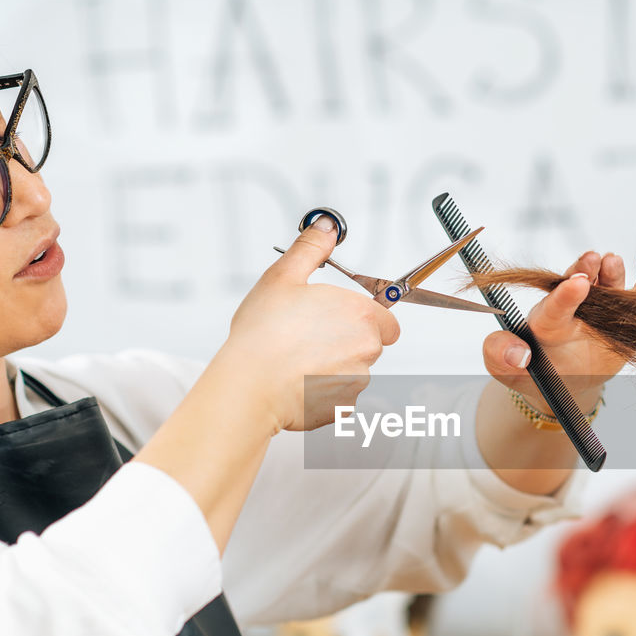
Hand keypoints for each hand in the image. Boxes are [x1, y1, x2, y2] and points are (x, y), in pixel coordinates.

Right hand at [222, 217, 400, 431]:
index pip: (386, 318)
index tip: (339, 319)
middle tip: (309, 336)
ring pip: (353, 372)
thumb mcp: (283, 277)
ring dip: (333, 367)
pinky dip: (322, 391)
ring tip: (297, 359)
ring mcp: (356, 380)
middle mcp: (366, 348)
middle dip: (345, 341)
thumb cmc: (264, 334)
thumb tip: (326, 228)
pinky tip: (297, 381)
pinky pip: (338, 396)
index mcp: (359, 314)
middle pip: (370, 344)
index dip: (363, 317)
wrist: (249, 383)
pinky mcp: (342, 407)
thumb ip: (311, 249)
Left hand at [481, 250, 635, 414]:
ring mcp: (603, 309)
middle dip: (588, 269)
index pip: (553, 305)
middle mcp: (575, 308)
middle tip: (593, 259)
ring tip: (613, 261)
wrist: (564, 382)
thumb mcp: (505, 367)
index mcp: (546, 320)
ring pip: (611, 285)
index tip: (576, 283)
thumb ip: (500, 355)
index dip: (565, 294)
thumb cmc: (534, 372)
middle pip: (583, 283)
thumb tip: (518, 354)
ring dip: (613, 272)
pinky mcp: (626, 315)